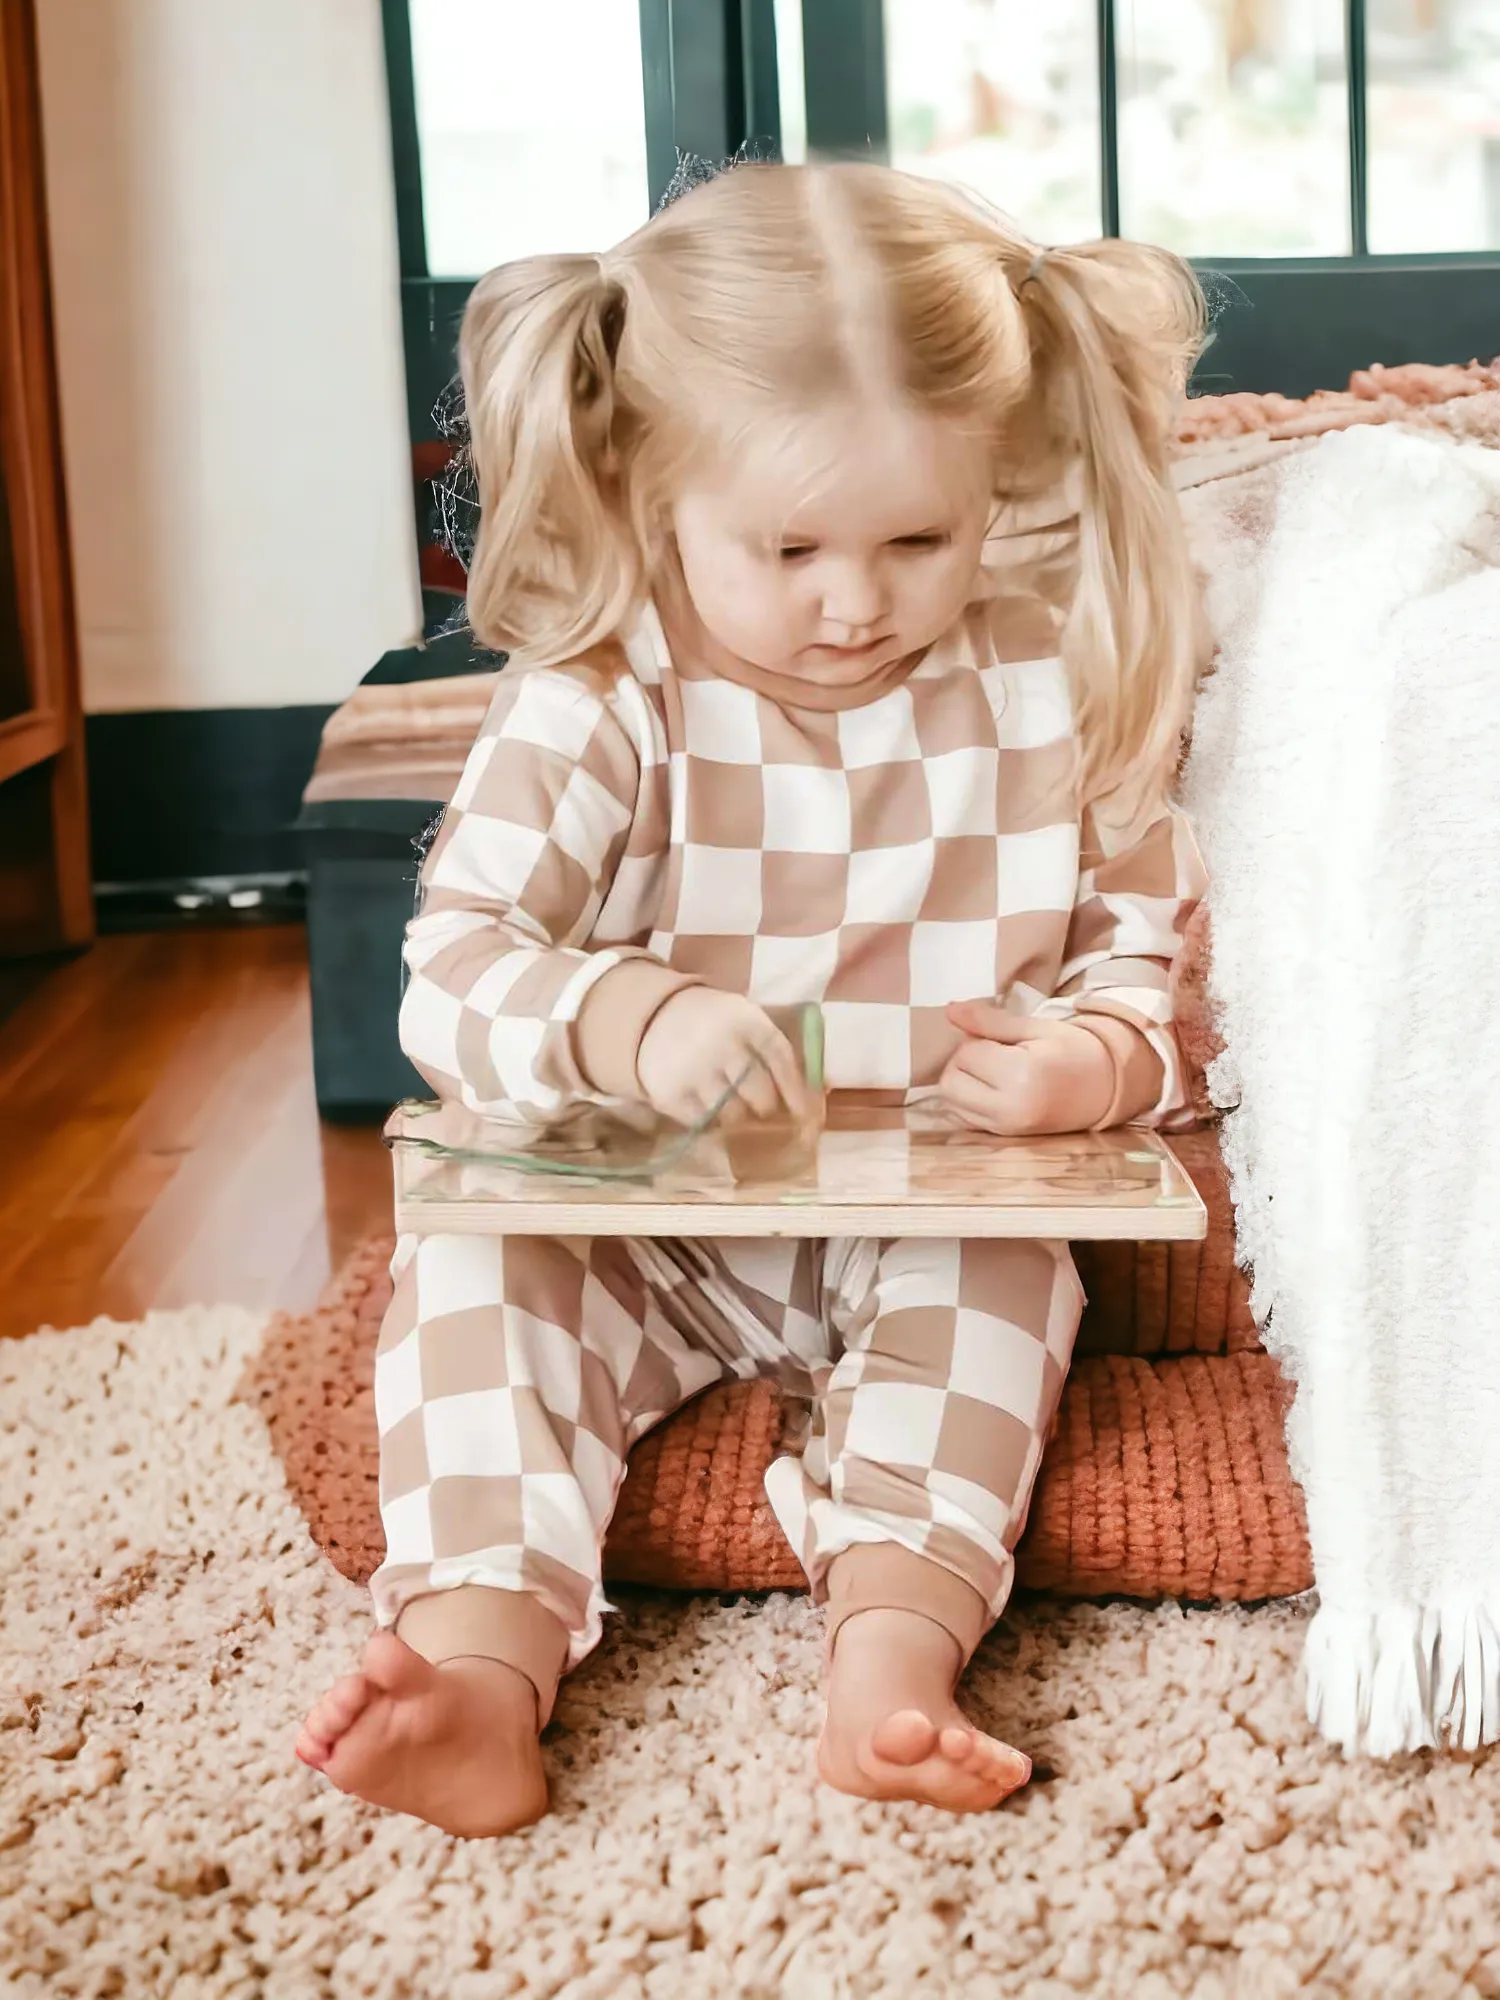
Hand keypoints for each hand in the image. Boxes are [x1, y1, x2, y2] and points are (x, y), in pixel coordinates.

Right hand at [636, 988, 808, 1128]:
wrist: (655, 1016)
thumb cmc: (714, 1024)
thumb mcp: (745, 1020)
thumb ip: (774, 1050)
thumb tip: (819, 1093)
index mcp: (746, 1021)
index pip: (781, 1061)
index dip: (796, 1091)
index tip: (804, 1114)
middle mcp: (721, 1045)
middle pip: (759, 1094)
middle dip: (764, 1106)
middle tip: (760, 1107)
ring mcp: (694, 1071)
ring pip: (732, 1114)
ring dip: (736, 1115)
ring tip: (729, 1103)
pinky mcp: (670, 1093)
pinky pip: (701, 1123)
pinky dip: (708, 1120)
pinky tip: (706, 1104)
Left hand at [939, 1000, 1114, 1135]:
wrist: (1106, 1088)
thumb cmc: (1073, 1050)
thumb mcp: (1035, 1027)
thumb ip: (990, 1021)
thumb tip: (949, 1009)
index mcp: (1021, 1074)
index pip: (966, 1054)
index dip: (976, 1040)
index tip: (1001, 1039)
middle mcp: (1010, 1107)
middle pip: (950, 1082)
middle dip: (962, 1063)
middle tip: (992, 1054)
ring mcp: (1006, 1127)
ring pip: (952, 1104)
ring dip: (962, 1083)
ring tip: (992, 1073)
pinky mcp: (1005, 1136)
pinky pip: (964, 1118)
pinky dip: (968, 1102)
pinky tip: (992, 1090)